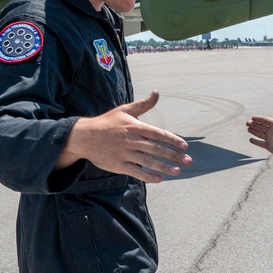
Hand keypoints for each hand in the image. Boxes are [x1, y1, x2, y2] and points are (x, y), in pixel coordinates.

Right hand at [56, 90, 191, 182]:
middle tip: (188, 161)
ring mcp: (125, 153)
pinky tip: (160, 179)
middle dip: (174, 156)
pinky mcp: (118, 165)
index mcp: (135, 126)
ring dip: (165, 167)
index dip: (173, 140)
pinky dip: (148, 176)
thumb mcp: (124, 110)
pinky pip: (136, 172)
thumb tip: (157, 93)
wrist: (84, 136)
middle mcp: (131, 140)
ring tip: (178, 171)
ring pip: (149, 162)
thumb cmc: (106, 122)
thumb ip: (143, 104)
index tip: (185, 147)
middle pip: (157, 149)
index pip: (159, 134)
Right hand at [246, 101, 272, 157]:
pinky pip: (260, 143)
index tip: (253, 117)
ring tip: (248, 129)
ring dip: (253, 131)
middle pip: (260, 126)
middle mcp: (272, 131)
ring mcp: (270, 139)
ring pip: (259, 134)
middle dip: (254, 124)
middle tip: (247, 122)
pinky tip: (250, 139)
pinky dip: (255, 142)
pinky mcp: (269, 146)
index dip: (259, 119)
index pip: (265, 120)